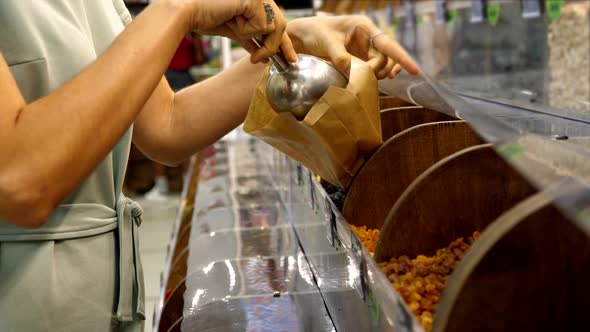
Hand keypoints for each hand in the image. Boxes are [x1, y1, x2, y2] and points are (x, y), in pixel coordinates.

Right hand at [176, 0, 296, 62]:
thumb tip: (264, 55)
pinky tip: (232, 19)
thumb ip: (251, 40)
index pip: (277, 22)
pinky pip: (262, 26)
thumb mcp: (235, 31)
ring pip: (273, 27)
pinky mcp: (254, 0)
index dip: (284, 42)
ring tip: (234, 27)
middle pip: (280, 25)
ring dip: (253, 36)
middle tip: (258, 60)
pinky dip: (246, 30)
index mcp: (256, 0)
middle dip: (273, 46)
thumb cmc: (205, 17)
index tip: (290, 58)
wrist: (187, 11)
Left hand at [286, 15, 418, 77]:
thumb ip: (341, 58)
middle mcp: (368, 37)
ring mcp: (364, 48)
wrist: (303, 36)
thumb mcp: (327, 43)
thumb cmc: (315, 33)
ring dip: (378, 74)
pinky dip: (373, 76)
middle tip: (369, 78)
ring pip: (381, 64)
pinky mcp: (359, 58)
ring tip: (368, 80)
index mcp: (364, 27)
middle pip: (386, 57)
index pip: (388, 44)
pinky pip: (373, 69)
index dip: (402, 57)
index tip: (415, 71)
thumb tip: (353, 74)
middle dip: (382, 70)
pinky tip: (373, 81)